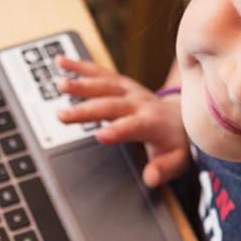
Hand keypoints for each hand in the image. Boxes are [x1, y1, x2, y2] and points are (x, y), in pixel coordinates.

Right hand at [54, 56, 188, 187]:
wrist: (180, 114)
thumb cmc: (175, 140)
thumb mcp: (177, 159)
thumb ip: (164, 169)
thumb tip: (151, 179)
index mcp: (152, 123)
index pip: (134, 126)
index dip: (118, 130)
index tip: (99, 136)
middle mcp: (138, 103)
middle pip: (110, 105)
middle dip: (86, 110)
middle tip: (63, 116)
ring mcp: (128, 90)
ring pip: (103, 85)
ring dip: (81, 85)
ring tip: (60, 86)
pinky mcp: (120, 82)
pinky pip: (99, 72)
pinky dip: (79, 66)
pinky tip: (61, 61)